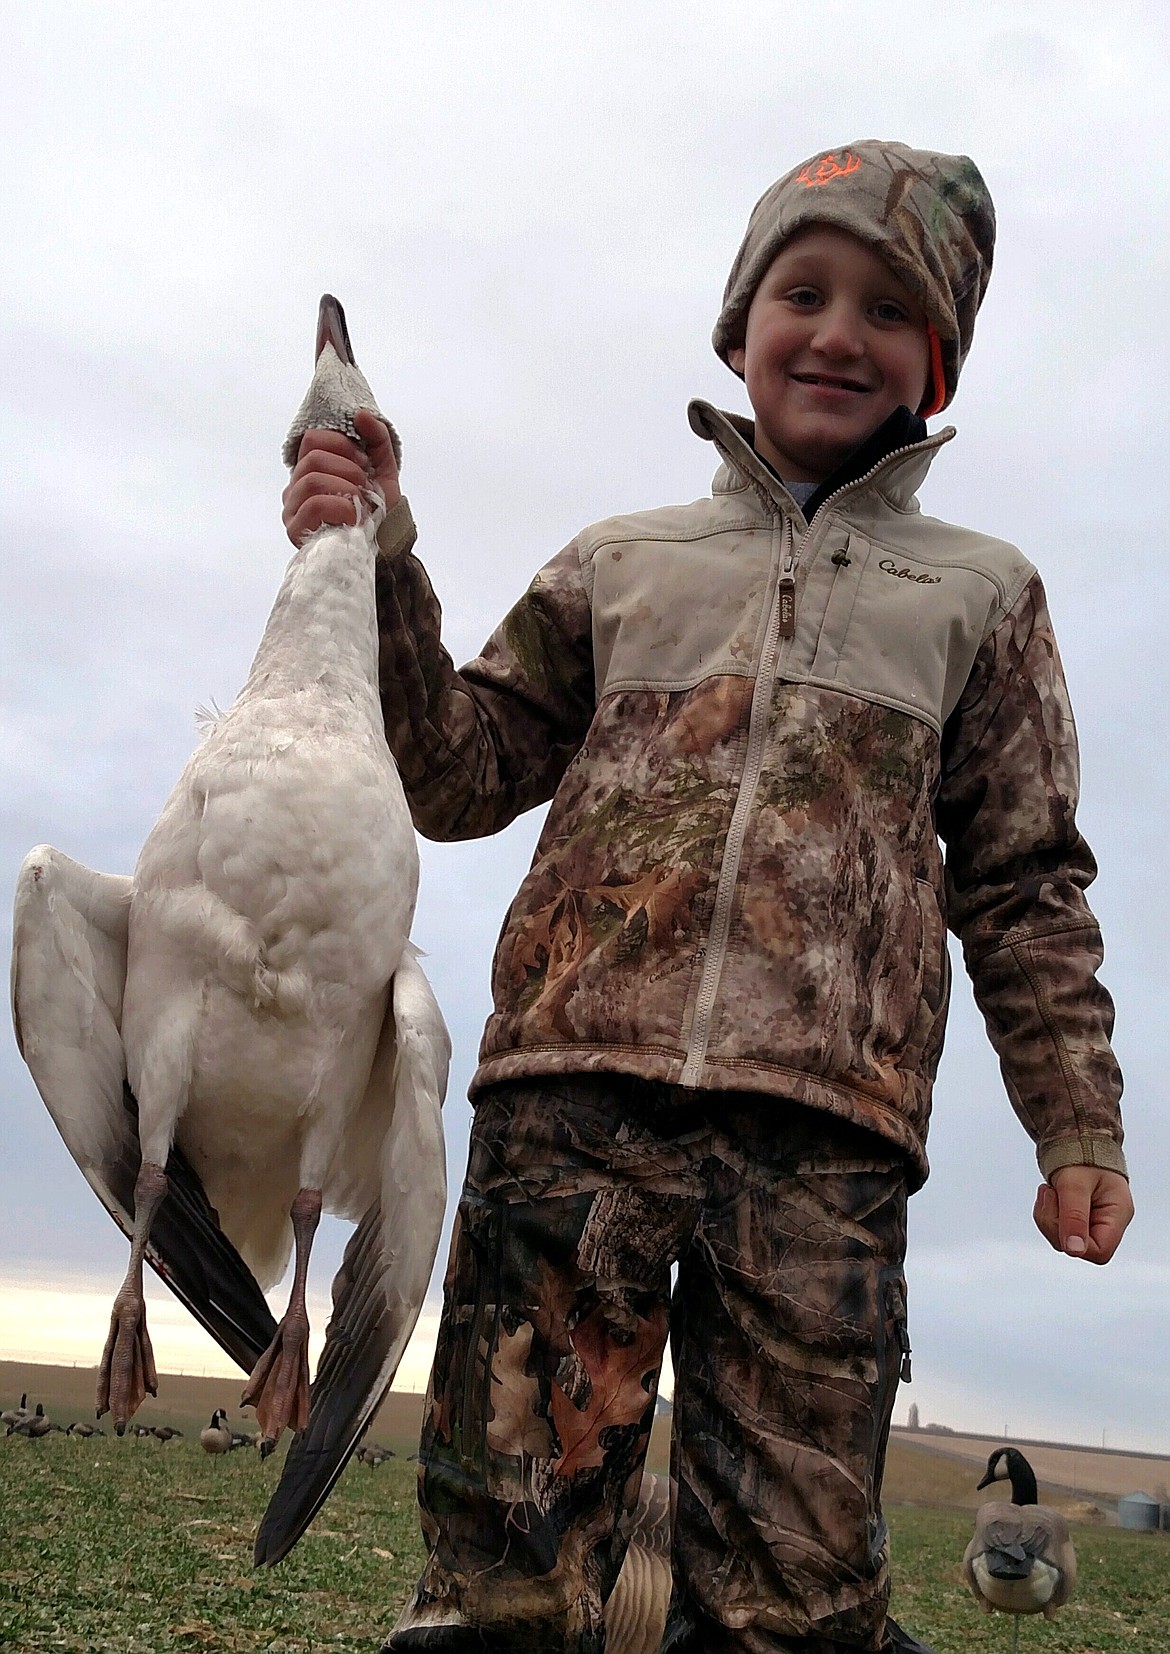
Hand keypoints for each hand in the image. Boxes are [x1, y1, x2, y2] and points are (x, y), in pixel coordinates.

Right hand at [282, 409, 400, 545]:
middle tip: (364, 488)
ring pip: (311, 480)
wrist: (387, 548)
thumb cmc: (380, 511)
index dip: (342, 445)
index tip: (364, 464)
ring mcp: (292, 509)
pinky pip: (314, 505)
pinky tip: (353, 519)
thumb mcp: (383, 470)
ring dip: (346, 490)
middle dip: (348, 470)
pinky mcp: (296, 530)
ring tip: (360, 506)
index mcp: (311, 469)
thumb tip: (361, 414)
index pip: (313, 439)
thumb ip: (376, 439)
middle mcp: (296, 487)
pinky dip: (341, 508)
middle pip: (313, 459)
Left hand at [1033, 1165, 1132, 1264]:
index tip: (1061, 1216)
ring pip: (1062, 1239)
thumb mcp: (1075, 1183)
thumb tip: (1073, 1250)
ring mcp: (1091, 1222)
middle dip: (1055, 1223)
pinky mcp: (1076, 1219)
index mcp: (1117, 1214)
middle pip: (1077, 1247)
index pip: (1101, 1251)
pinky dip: (1046, 1212)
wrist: (1078, 1137)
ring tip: (1050, 1190)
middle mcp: (1107, 1222)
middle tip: (1050, 1194)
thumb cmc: (1083, 1155)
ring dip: (1048, 1215)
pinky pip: (1055, 1228)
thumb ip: (1074, 1216)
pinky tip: (1050, 1193)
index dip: (1077, 1242)